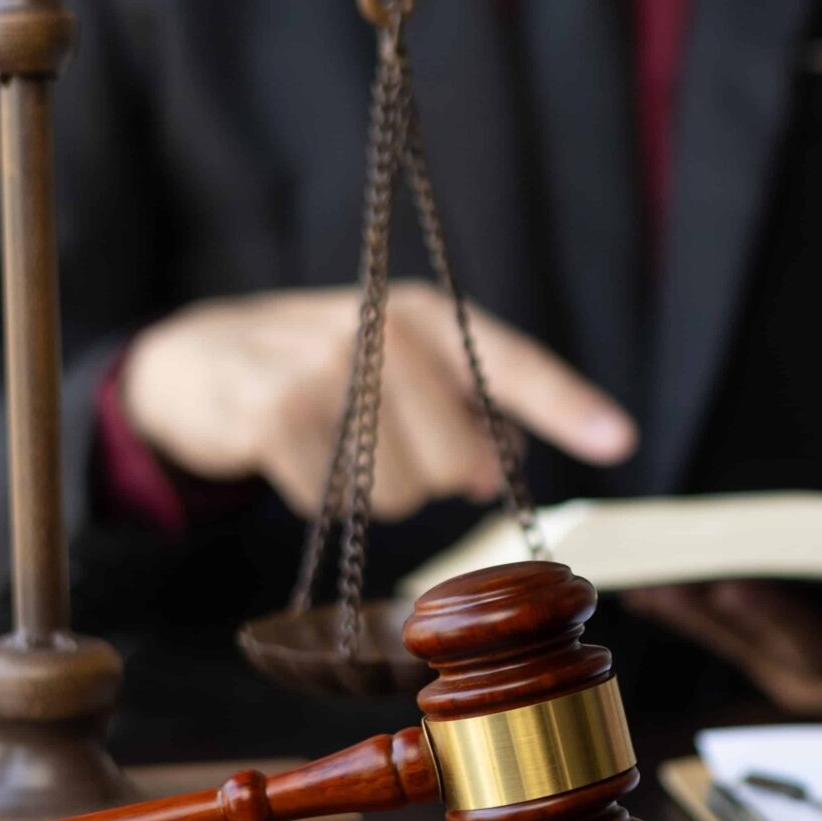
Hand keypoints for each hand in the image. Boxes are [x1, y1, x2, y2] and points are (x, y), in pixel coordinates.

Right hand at [120, 281, 634, 519]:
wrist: (201, 358)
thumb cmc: (326, 370)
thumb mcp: (400, 367)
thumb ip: (463, 410)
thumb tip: (493, 474)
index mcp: (426, 316)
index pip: (509, 363)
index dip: (567, 405)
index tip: (620, 441)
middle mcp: (382, 330)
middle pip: (454, 461)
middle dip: (431, 477)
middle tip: (387, 447)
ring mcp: (325, 369)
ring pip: (398, 493)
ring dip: (372, 494)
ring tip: (336, 446)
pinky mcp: (273, 413)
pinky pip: (332, 504)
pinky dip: (317, 498)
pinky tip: (295, 454)